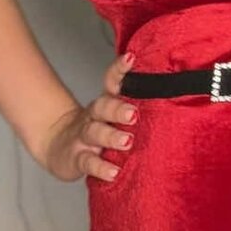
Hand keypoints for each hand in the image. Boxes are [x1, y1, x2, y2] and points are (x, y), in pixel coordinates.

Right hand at [40, 53, 138, 182]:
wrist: (57, 145)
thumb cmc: (97, 129)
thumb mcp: (111, 116)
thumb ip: (132, 106)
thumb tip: (172, 96)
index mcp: (105, 103)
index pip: (111, 82)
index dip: (120, 70)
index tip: (132, 58)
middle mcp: (94, 116)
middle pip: (103, 107)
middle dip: (118, 109)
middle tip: (134, 114)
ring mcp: (83, 136)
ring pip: (95, 133)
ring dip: (111, 137)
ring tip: (127, 142)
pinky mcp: (76, 158)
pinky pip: (88, 162)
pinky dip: (100, 167)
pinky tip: (113, 172)